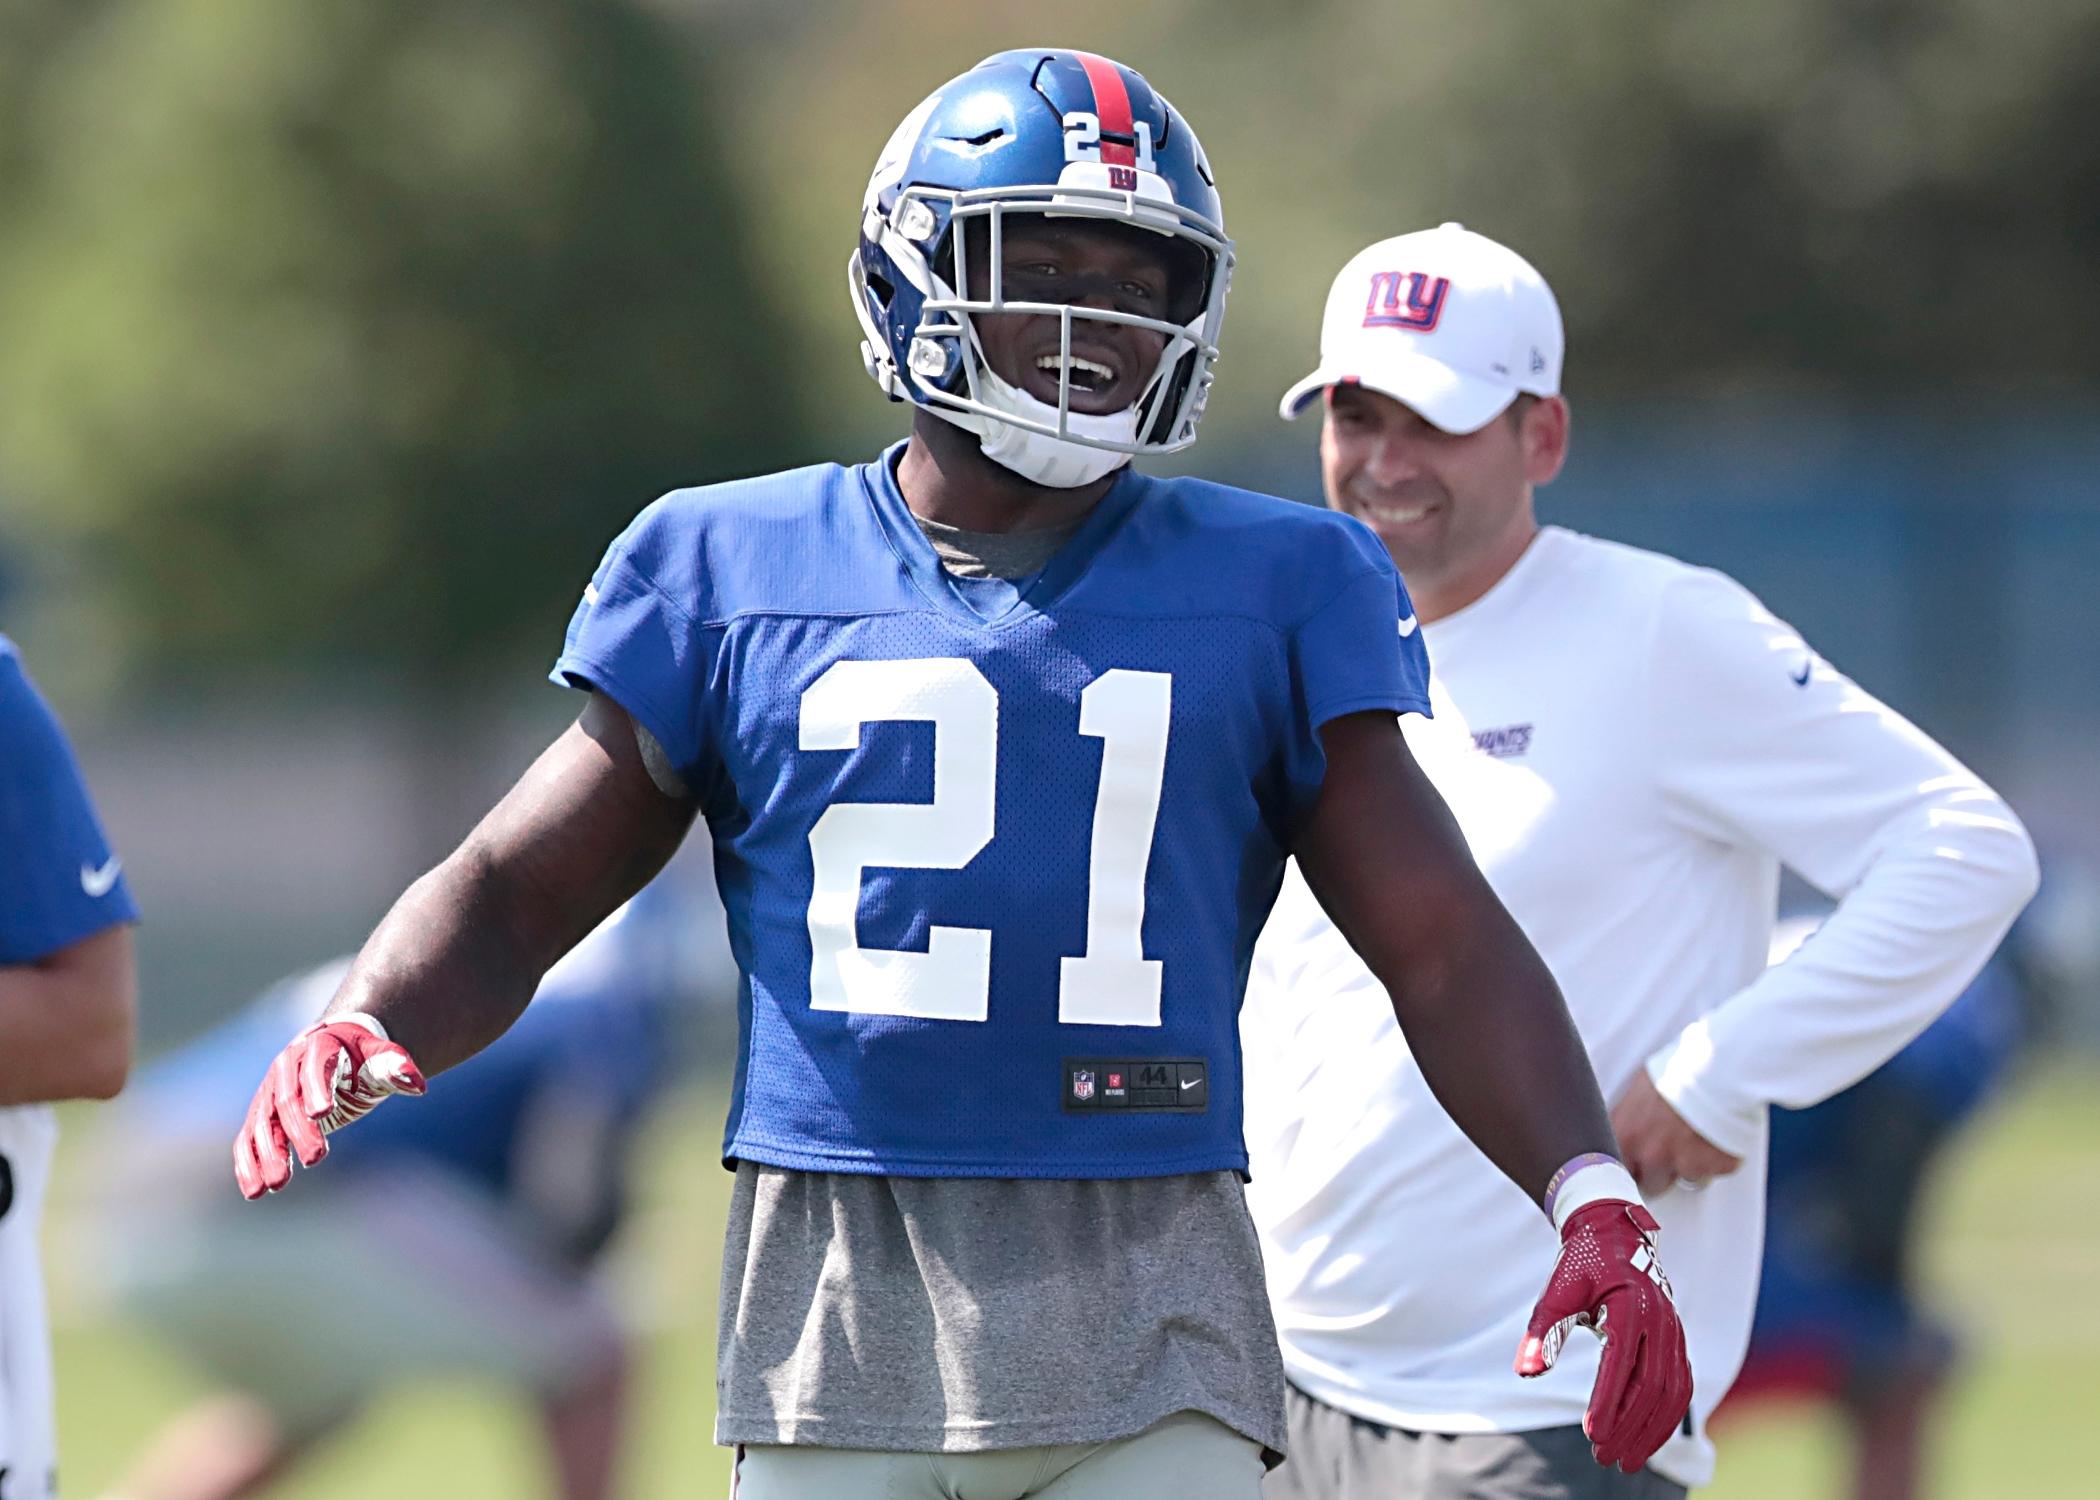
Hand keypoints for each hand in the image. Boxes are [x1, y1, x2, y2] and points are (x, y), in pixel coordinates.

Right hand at [232, 1014, 425, 1198]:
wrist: (334, 1049)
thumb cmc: (363, 1057)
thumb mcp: (382, 1056)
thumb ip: (396, 1067)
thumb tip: (419, 1086)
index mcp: (317, 1046)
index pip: (315, 1068)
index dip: (317, 1089)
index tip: (324, 1113)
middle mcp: (286, 1068)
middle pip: (288, 1100)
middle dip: (299, 1131)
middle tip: (316, 1159)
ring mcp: (269, 1092)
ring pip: (263, 1124)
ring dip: (267, 1155)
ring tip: (276, 1185)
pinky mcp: (261, 1115)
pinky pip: (248, 1140)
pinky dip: (248, 1164)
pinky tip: (254, 1191)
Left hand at [1515, 1200, 1692, 1472]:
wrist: (1613, 1234)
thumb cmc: (1580, 1263)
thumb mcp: (1556, 1291)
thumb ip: (1543, 1332)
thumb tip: (1525, 1372)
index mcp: (1632, 1306)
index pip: (1623, 1364)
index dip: (1608, 1402)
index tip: (1592, 1435)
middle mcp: (1661, 1321)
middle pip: (1653, 1386)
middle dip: (1629, 1426)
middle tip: (1604, 1457)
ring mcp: (1675, 1332)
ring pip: (1673, 1393)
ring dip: (1652, 1431)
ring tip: (1625, 1460)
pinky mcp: (1677, 1343)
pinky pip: (1680, 1386)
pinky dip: (1666, 1418)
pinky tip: (1645, 1439)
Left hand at [1611, 1068, 1741, 1196]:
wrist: (1716, 1068)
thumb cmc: (1676, 1072)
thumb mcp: (1637, 1092)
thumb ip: (1626, 1121)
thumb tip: (1620, 1133)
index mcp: (1626, 1137)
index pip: (1617, 1172)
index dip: (1630, 1169)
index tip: (1636, 1167)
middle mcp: (1651, 1156)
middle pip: (1651, 1184)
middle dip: (1660, 1172)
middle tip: (1671, 1150)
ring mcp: (1684, 1164)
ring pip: (1685, 1178)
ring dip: (1691, 1164)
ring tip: (1697, 1135)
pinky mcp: (1715, 1167)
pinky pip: (1714, 1171)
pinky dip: (1716, 1158)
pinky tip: (1716, 1134)